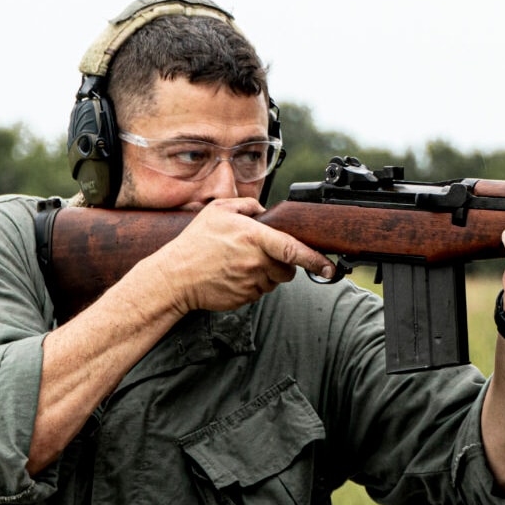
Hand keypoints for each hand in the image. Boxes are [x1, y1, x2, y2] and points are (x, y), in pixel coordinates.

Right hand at [144, 197, 333, 313]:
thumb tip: (265, 211)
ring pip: (274, 281)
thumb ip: (247, 205)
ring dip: (267, 273)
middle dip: (283, 263)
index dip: (315, 260)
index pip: (293, 250)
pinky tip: (234, 275)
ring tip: (241, 263)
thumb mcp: (218, 211)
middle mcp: (256, 262)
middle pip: (287, 269)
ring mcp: (251, 283)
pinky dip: (254, 284)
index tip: (329, 267)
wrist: (174, 277)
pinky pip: (260, 291)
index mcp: (254, 238)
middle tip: (263, 254)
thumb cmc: (195, 243)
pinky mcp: (245, 298)